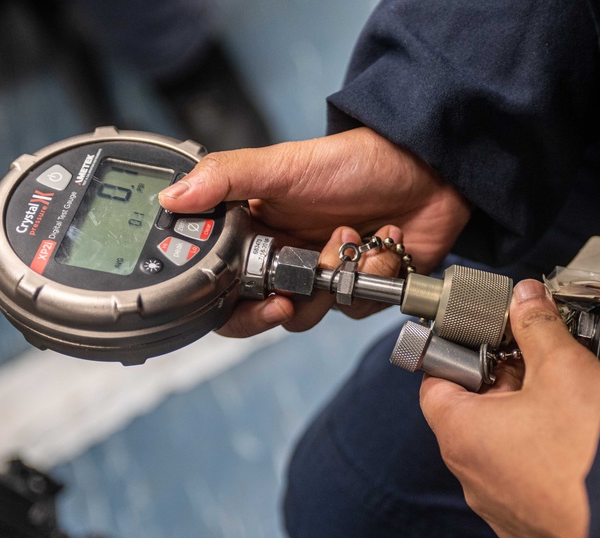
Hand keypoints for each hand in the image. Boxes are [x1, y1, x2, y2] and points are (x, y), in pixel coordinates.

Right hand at [158, 127, 470, 335]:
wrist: (428, 168)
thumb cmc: (355, 161)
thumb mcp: (284, 165)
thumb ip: (227, 179)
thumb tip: (172, 198)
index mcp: (256, 232)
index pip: (225, 287)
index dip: (234, 305)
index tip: (263, 298)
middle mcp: (286, 259)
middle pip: (267, 311)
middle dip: (291, 302)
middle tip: (304, 289)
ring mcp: (324, 276)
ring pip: (314, 315)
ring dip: (340, 279)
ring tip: (356, 235)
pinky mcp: (362, 287)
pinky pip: (357, 308)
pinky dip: (376, 279)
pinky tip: (386, 239)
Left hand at [419, 280, 599, 537]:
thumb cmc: (595, 449)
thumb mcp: (564, 366)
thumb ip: (537, 325)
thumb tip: (526, 299)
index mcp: (463, 436)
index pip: (435, 385)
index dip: (458, 356)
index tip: (486, 344)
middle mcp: (474, 482)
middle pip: (470, 421)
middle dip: (501, 388)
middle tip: (536, 368)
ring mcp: (504, 515)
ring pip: (502, 459)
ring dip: (524, 431)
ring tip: (565, 409)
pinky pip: (533, 495)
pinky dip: (548, 473)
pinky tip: (580, 455)